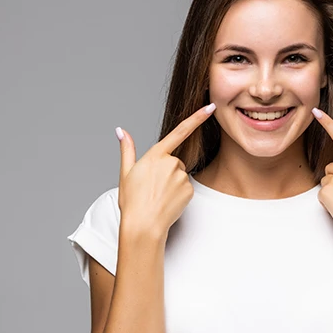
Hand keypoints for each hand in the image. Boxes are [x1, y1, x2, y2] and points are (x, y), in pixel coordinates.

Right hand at [115, 104, 216, 238]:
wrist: (143, 226)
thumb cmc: (132, 201)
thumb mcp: (126, 173)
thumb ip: (127, 149)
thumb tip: (121, 131)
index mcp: (155, 155)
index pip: (180, 131)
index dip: (197, 118)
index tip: (211, 107)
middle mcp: (171, 163)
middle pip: (175, 161)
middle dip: (167, 172)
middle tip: (153, 187)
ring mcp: (181, 177)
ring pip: (180, 175)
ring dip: (172, 183)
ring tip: (158, 196)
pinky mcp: (189, 190)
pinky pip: (186, 188)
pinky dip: (178, 194)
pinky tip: (167, 202)